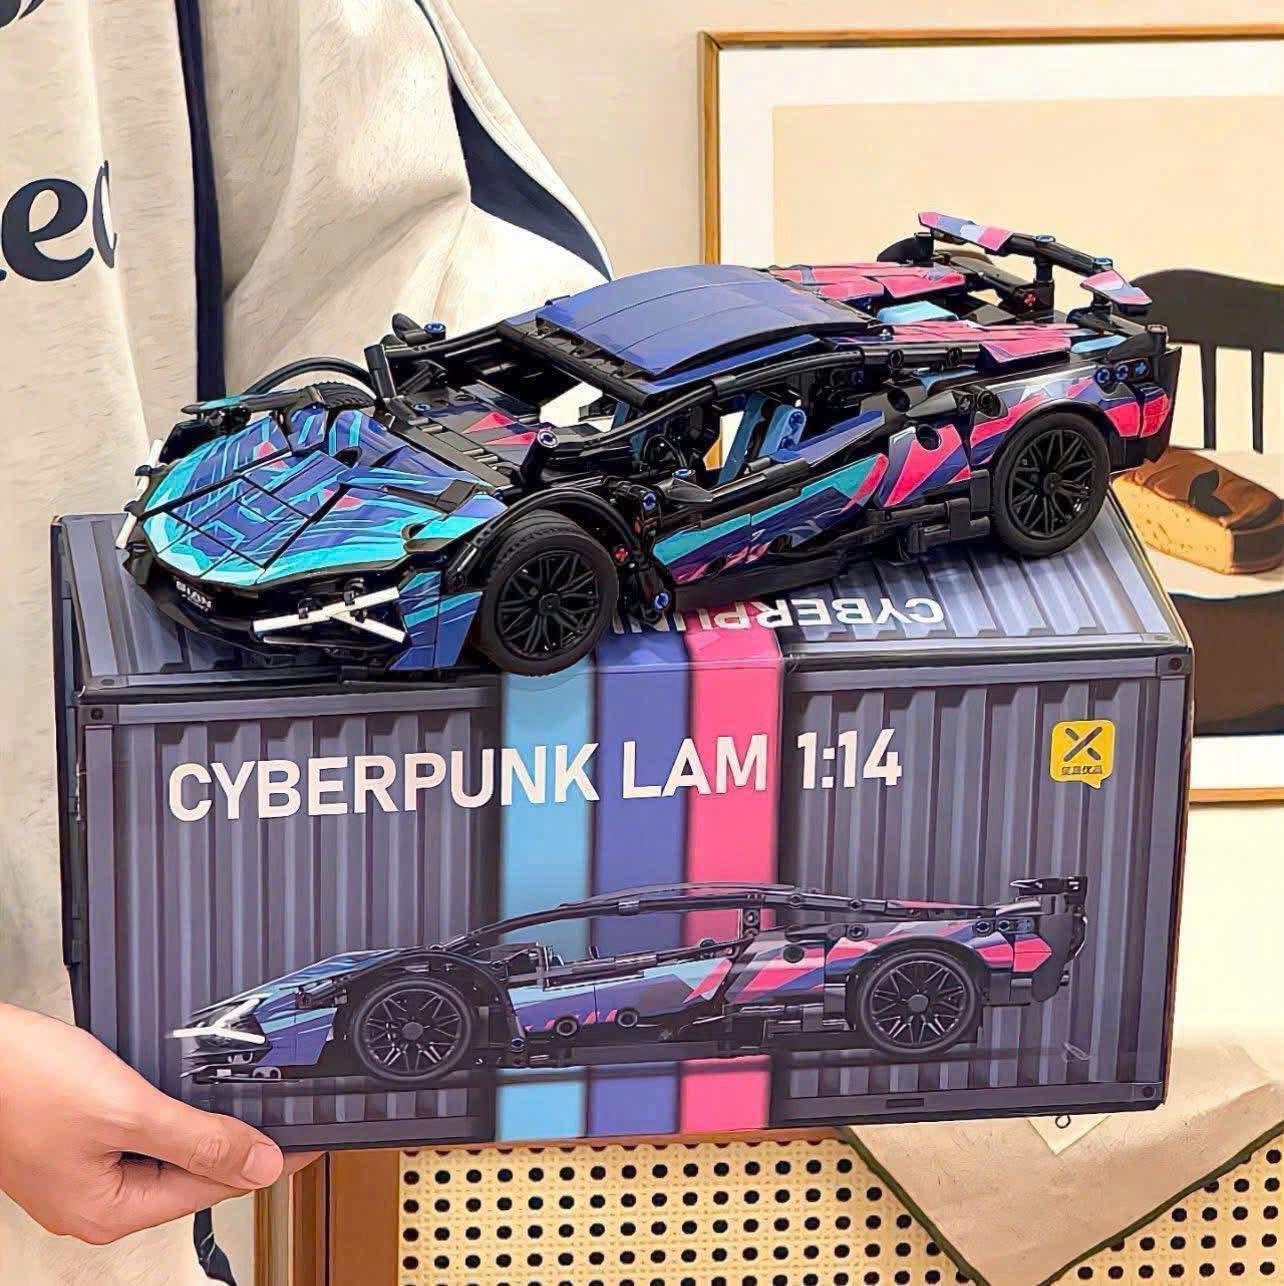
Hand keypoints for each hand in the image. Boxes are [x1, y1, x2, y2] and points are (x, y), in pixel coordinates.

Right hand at [0, 1003, 319, 1243]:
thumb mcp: (128, 1110)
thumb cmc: (26, 1081)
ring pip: (167, 1158)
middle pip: (192, 1178)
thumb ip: (199, 1140)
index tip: (311, 1141)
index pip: (214, 1190)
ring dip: (207, 1132)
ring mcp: (81, 1176)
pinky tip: (189, 1097)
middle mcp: (94, 1204)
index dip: (270, 1161)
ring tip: (249, 1104)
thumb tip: (260, 1165)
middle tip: (288, 1115)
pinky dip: (172, 1120)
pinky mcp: (73, 1145)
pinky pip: (140, 1141)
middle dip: (240, 1147)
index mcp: (109, 1211)